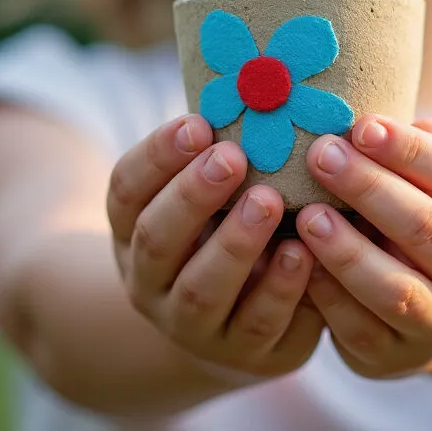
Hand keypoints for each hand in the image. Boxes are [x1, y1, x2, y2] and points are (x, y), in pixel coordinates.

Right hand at [107, 114, 323, 378]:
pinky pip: (257, 325)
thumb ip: (221, 148)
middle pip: (158, 239)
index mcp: (133, 228)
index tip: (197, 122)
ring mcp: (191, 326)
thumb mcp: (206, 189)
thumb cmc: (223, 225)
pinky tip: (304, 252)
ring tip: (268, 201)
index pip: (127, 190)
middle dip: (193, 196)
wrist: (230, 321)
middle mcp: (150, 281)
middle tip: (231, 156)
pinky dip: (280, 289)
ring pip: (201, 290)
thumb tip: (263, 77)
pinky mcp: (243, 353)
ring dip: (235, 244)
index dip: (157, 156)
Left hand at [296, 115, 431, 378]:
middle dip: (370, 188)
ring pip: (396, 289)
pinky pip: (360, 330)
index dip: (409, 149)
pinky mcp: (396, 357)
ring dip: (348, 251)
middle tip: (321, 154)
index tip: (362, 125)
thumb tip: (372, 115)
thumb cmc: (424, 220)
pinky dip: (328, 297)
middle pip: (425, 227)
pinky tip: (299, 263)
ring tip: (308, 214)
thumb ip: (413, 149)